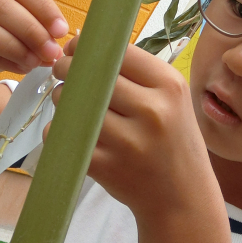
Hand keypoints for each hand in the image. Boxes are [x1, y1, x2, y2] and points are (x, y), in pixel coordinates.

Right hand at [0, 0, 68, 88]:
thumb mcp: (17, 27)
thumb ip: (36, 29)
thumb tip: (57, 43)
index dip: (43, 6)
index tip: (61, 30)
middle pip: (0, 4)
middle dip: (31, 29)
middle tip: (52, 50)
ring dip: (14, 46)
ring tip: (36, 62)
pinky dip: (1, 60)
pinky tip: (20, 68)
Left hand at [51, 38, 218, 218]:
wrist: (182, 197)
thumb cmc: (172, 140)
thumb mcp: (171, 99)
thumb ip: (136, 72)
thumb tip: (82, 44)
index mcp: (169, 86)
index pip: (118, 52)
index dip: (88, 47)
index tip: (75, 48)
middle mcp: (152, 111)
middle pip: (90, 75)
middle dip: (67, 69)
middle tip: (62, 71)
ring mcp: (128, 141)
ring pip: (72, 103)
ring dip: (63, 99)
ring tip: (72, 104)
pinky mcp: (105, 166)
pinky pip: (62, 134)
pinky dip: (59, 129)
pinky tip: (73, 130)